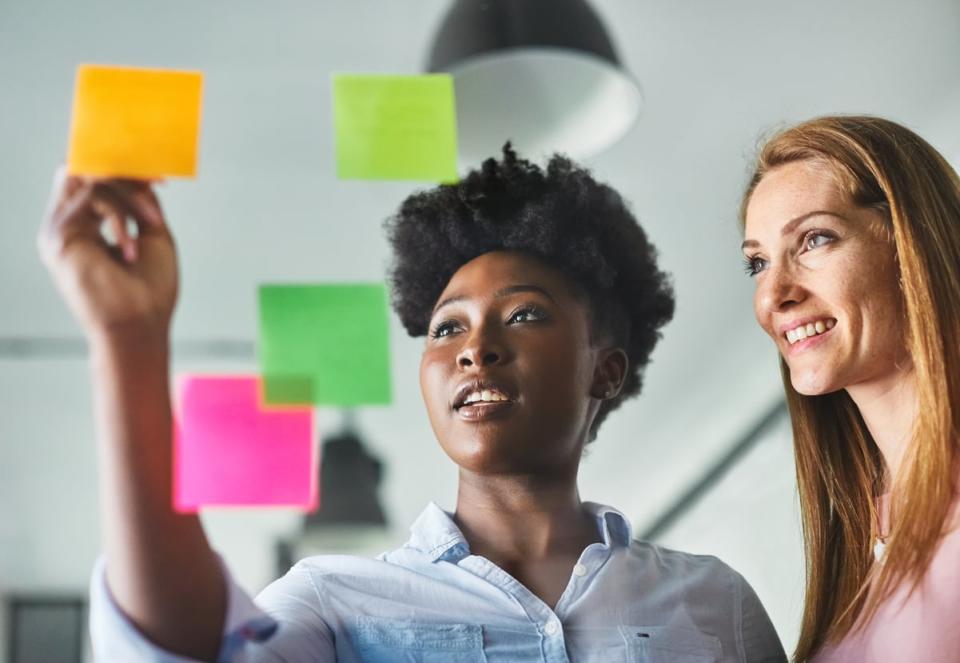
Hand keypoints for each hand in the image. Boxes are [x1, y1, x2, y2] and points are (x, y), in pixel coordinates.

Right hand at [37, 167, 178, 341]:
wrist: (141, 326)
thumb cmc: (150, 290)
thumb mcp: (152, 234)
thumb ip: (141, 202)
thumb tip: (140, 172)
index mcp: (85, 227)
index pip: (91, 180)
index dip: (122, 170)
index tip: (158, 176)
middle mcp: (66, 226)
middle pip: (85, 171)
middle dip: (125, 174)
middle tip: (156, 181)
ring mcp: (58, 230)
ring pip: (88, 179)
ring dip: (128, 195)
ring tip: (151, 222)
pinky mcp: (58, 237)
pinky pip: (90, 197)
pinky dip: (120, 214)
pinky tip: (131, 247)